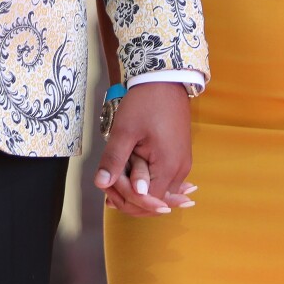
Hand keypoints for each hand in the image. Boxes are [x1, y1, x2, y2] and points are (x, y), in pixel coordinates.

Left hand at [94, 82, 192, 216]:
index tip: (107, 188)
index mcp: (168, 166)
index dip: (125, 199)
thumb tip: (101, 184)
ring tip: (115, 180)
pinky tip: (130, 178)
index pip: (147, 202)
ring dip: (136, 190)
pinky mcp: (179, 158)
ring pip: (158, 193)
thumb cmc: (145, 103)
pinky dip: (147, 182)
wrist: (165, 81)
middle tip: (107, 186)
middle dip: (129, 197)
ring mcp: (182, 165)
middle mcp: (180, 171)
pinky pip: (163, 181)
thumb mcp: (124, 131)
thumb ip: (113, 160)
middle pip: (154, 202)